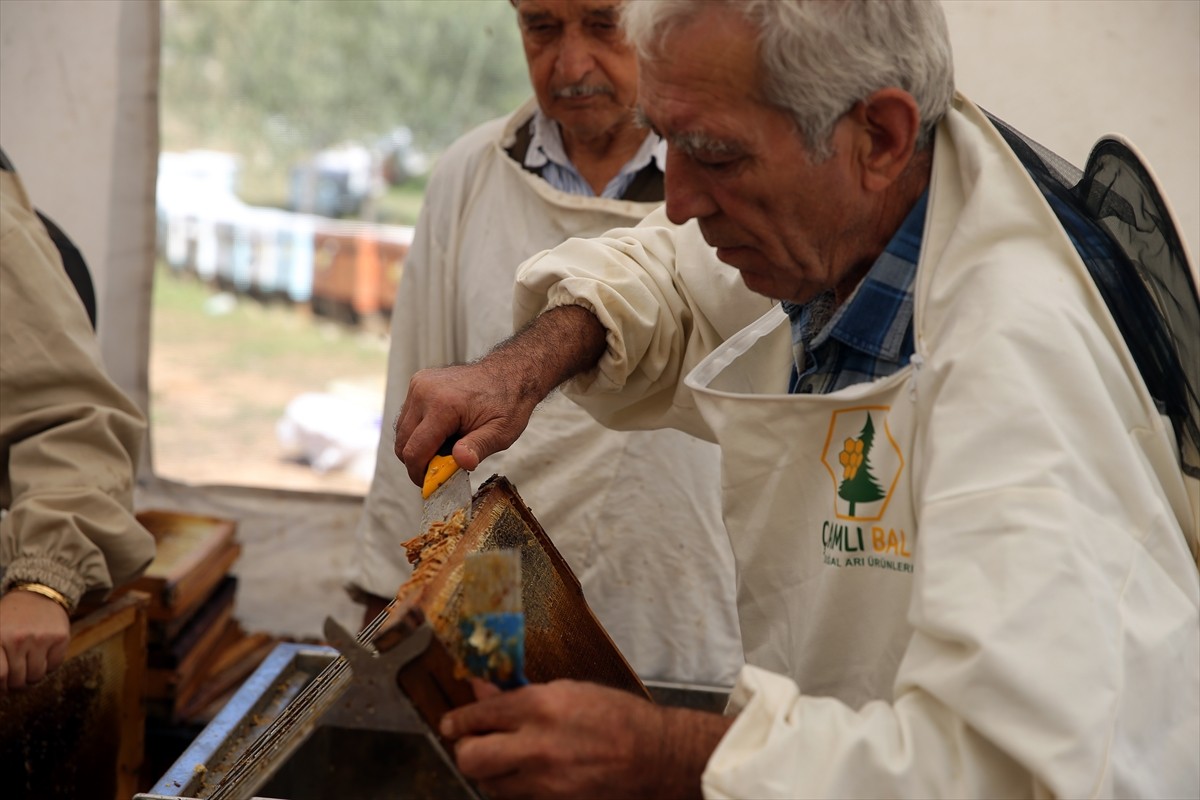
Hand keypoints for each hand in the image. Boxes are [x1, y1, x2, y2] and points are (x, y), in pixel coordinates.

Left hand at [0, 590, 70, 689]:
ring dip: (33, 675)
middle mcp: (18, 639)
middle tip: (16, 674)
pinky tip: (44, 653)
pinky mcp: (61, 638)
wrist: (39, 594)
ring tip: (29, 663)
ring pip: (36, 676)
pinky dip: (49, 665)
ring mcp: (41, 638)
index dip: (2, 686)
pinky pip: (54, 666)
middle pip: (18, 680)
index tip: (3, 685)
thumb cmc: (11, 619)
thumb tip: (1, 684)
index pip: (0, 676)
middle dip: (16, 682)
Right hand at [394, 360, 540, 486]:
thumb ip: (479, 447)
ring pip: (402, 431)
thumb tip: (461, 461)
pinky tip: (443, 432)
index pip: (415, 450)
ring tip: (447, 446)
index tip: (430, 485)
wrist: (509, 373)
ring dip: (418, 446)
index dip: (418, 474)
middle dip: (418, 461)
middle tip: (443, 467)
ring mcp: (418, 385)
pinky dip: (419, 431)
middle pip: (403, 442)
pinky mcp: (418, 383)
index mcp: (442, 404)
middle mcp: (424, 391)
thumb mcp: (501, 432)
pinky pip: (408, 417)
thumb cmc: (508, 403)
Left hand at [439, 679, 730, 799]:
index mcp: (540, 706)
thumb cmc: (618, 717)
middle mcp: (536, 746)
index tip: (451, 722)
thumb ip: (522, 695)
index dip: (458, 719)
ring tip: (503, 756)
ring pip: (488, 783)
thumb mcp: (569, 691)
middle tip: (471, 741)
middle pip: (470, 757)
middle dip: (464, 748)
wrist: (656, 757)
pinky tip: (525, 774)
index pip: (478, 715)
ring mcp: (543, 782)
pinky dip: (511, 787)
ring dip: (488, 770)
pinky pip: (515, 797)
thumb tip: (485, 693)